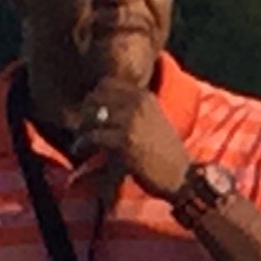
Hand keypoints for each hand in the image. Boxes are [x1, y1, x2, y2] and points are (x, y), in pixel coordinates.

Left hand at [72, 78, 190, 198]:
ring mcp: (130, 122)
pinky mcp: (123, 141)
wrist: (180, 176)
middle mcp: (137, 104)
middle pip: (96, 98)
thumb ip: (132, 110)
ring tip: (80, 140)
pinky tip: (80, 151)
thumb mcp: (153, 120)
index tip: (91, 111)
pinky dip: (82, 144)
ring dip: (82, 129)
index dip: (94, 97)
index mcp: (144, 96)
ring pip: (92, 117)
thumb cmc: (166, 153)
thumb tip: (102, 109)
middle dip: (85, 112)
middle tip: (82, 127)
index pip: (107, 84)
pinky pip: (92, 137)